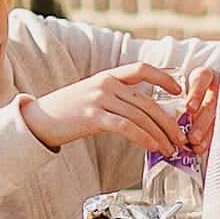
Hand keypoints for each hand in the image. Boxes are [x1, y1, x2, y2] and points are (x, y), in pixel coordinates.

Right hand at [23, 60, 191, 152]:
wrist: (38, 119)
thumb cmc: (66, 112)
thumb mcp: (91, 96)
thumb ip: (115, 99)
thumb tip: (142, 116)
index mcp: (108, 76)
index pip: (141, 69)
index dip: (163, 77)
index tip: (179, 91)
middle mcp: (106, 84)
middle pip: (147, 102)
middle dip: (168, 122)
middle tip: (181, 138)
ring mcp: (99, 99)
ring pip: (140, 116)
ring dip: (159, 135)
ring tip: (170, 149)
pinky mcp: (93, 116)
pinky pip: (126, 127)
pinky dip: (144, 138)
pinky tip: (152, 147)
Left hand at [158, 67, 219, 164]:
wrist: (199, 92)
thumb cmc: (182, 88)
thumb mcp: (177, 84)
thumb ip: (168, 93)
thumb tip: (150, 108)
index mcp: (203, 76)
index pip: (202, 79)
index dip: (197, 94)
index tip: (189, 108)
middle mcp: (214, 88)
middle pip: (212, 104)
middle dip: (202, 121)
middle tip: (192, 136)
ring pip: (216, 117)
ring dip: (205, 132)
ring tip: (195, 144)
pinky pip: (217, 127)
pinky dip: (208, 138)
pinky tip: (200, 147)